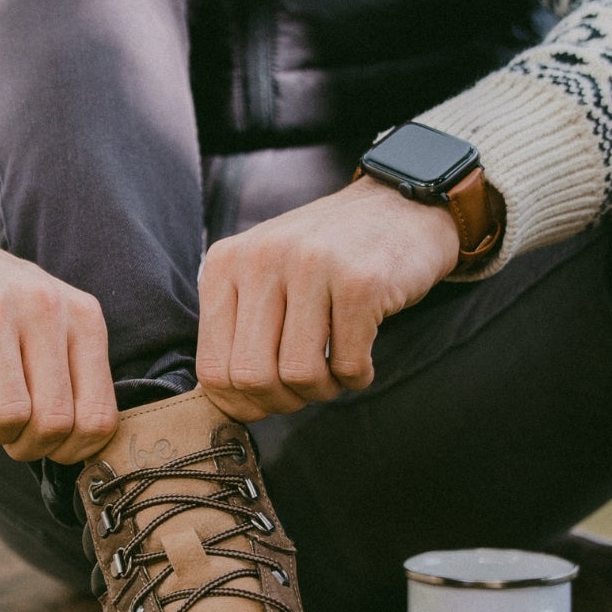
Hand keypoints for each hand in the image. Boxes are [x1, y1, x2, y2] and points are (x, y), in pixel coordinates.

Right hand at [0, 222, 117, 463]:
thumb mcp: (51, 327)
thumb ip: (74, 379)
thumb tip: (84, 454)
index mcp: (82, 314)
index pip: (97, 417)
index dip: (72, 451)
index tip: (50, 445)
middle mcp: (43, 305)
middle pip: (53, 423)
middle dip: (28, 446)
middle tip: (11, 432)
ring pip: (8, 418)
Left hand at [195, 178, 459, 421]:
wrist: (400, 207)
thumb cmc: (327, 256)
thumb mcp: (265, 275)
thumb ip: (238, 330)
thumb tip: (229, 405)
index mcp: (225, 263)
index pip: (212, 367)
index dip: (242, 402)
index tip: (269, 398)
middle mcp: (261, 258)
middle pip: (251, 376)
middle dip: (282, 400)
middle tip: (306, 388)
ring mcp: (311, 267)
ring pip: (299, 375)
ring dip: (322, 389)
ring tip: (335, 370)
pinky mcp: (360, 283)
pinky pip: (348, 365)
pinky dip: (357, 377)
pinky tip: (363, 358)